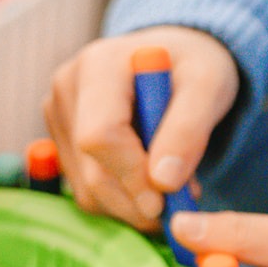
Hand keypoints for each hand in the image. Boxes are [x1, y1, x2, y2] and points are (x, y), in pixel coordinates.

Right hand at [43, 27, 239, 229]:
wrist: (170, 61)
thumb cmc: (192, 67)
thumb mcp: (208, 85)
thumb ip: (188, 129)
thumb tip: (163, 182)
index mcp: (99, 65)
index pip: (100, 134)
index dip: (131, 174)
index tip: (166, 200)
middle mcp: (67, 88)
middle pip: (90, 167)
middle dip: (136, 199)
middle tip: (180, 205)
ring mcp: (58, 115)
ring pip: (86, 187)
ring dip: (131, 204)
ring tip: (171, 186)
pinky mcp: (60, 140)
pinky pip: (85, 189)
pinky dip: (120, 200)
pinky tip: (148, 183)